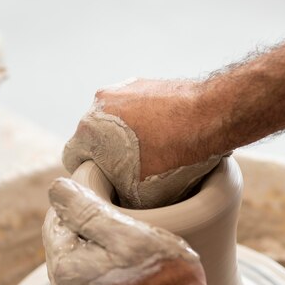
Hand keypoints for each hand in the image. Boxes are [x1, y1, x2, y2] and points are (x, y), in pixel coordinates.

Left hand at [43, 177, 212, 284]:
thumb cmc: (160, 276)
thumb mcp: (128, 234)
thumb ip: (88, 211)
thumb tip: (56, 189)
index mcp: (65, 265)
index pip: (56, 223)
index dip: (77, 207)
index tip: (103, 205)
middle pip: (64, 250)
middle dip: (84, 236)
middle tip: (118, 231)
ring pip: (74, 274)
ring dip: (90, 262)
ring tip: (122, 259)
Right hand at [62, 79, 226, 208]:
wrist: (209, 117)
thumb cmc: (173, 160)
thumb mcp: (137, 196)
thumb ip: (113, 196)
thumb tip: (115, 202)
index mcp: (87, 131)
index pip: (74, 159)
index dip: (90, 174)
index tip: (107, 183)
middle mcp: (98, 103)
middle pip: (93, 137)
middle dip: (108, 153)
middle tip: (132, 170)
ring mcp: (121, 88)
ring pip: (114, 120)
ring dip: (126, 135)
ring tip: (153, 151)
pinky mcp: (143, 81)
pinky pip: (135, 107)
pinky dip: (144, 120)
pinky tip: (166, 134)